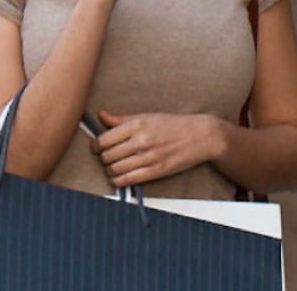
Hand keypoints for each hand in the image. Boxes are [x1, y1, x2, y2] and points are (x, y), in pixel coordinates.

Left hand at [91, 110, 226, 187]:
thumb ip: (120, 119)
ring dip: (109, 170)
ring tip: (112, 168)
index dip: (95, 146)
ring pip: (115, 169)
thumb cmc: (173, 125)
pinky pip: (129, 180)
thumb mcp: (146, 116)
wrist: (201, 136)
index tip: (97, 148)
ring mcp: (148, 157)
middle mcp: (140, 141)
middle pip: (107, 156)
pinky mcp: (156, 171)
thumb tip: (100, 115)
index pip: (103, 140)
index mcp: (136, 125)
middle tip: (106, 157)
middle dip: (103, 158)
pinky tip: (117, 178)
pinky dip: (118, 181)